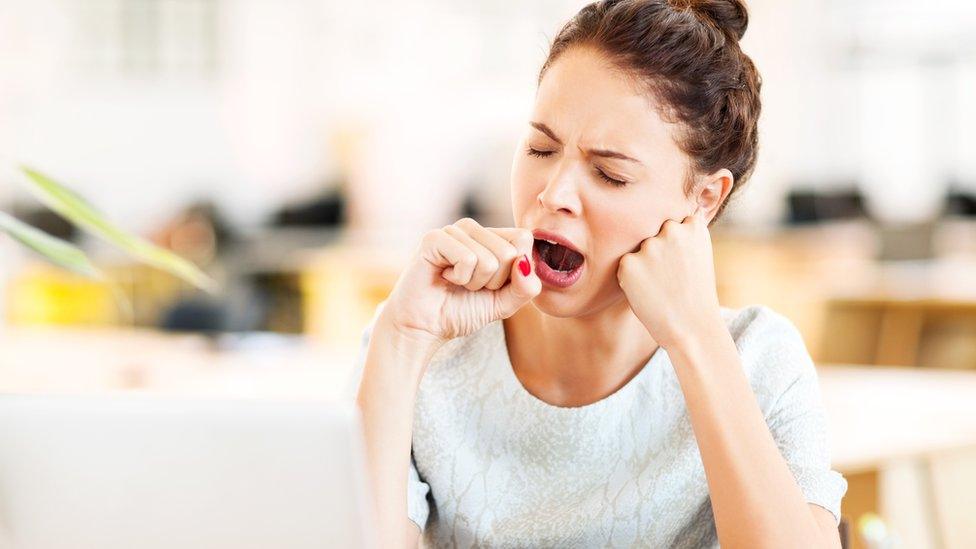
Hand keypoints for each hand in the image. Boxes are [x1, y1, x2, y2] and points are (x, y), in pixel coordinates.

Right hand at [380, 217, 541, 347]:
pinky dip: (459, 278)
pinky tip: (444, 277)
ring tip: (455, 282)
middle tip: (469, 286)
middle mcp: (474, 229)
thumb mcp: (504, 304)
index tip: (491, 285)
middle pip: (510, 252)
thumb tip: (525, 263)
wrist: (424, 327)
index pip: (523, 239)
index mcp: (491, 237)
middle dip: (493, 282)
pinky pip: (468, 259)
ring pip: (490, 259)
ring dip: (474, 283)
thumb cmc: (461, 311)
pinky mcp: (434, 238)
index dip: (514, 272)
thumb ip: (525, 287)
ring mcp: (453, 230)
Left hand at [616, 206, 721, 349]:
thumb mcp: (699, 255)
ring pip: (639, 250)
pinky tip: (647, 292)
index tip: (682, 262)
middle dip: (657, 250)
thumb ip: (683, 236)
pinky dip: (631, 278)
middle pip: (653, 233)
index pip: (675, 222)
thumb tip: (664, 219)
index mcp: (693, 226)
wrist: (692, 327)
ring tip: (660, 286)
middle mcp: (671, 230)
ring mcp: (649, 246)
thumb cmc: (695, 294)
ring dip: (643, 264)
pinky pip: (625, 265)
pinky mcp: (629, 263)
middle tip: (669, 277)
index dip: (675, 244)